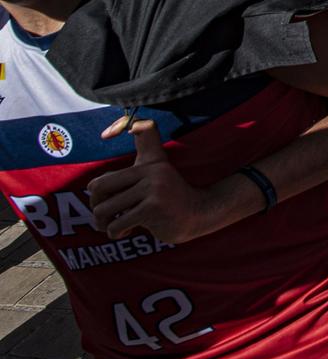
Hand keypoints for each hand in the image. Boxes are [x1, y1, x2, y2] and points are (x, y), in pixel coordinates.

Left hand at [88, 122, 240, 243]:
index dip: (119, 126)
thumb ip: (145, 145)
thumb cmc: (170, 196)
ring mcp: (153, 189)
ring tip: (116, 225)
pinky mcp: (152, 209)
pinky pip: (116, 225)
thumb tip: (111, 130)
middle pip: (99, 187)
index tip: (108, 132)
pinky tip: (129, 231)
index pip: (138, 133)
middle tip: (106, 213)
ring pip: (104, 210)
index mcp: (152, 161)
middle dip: (96, 205)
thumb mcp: (159, 168)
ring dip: (105, 224)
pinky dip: (117, 233)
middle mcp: (152, 171)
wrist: (200, 214)